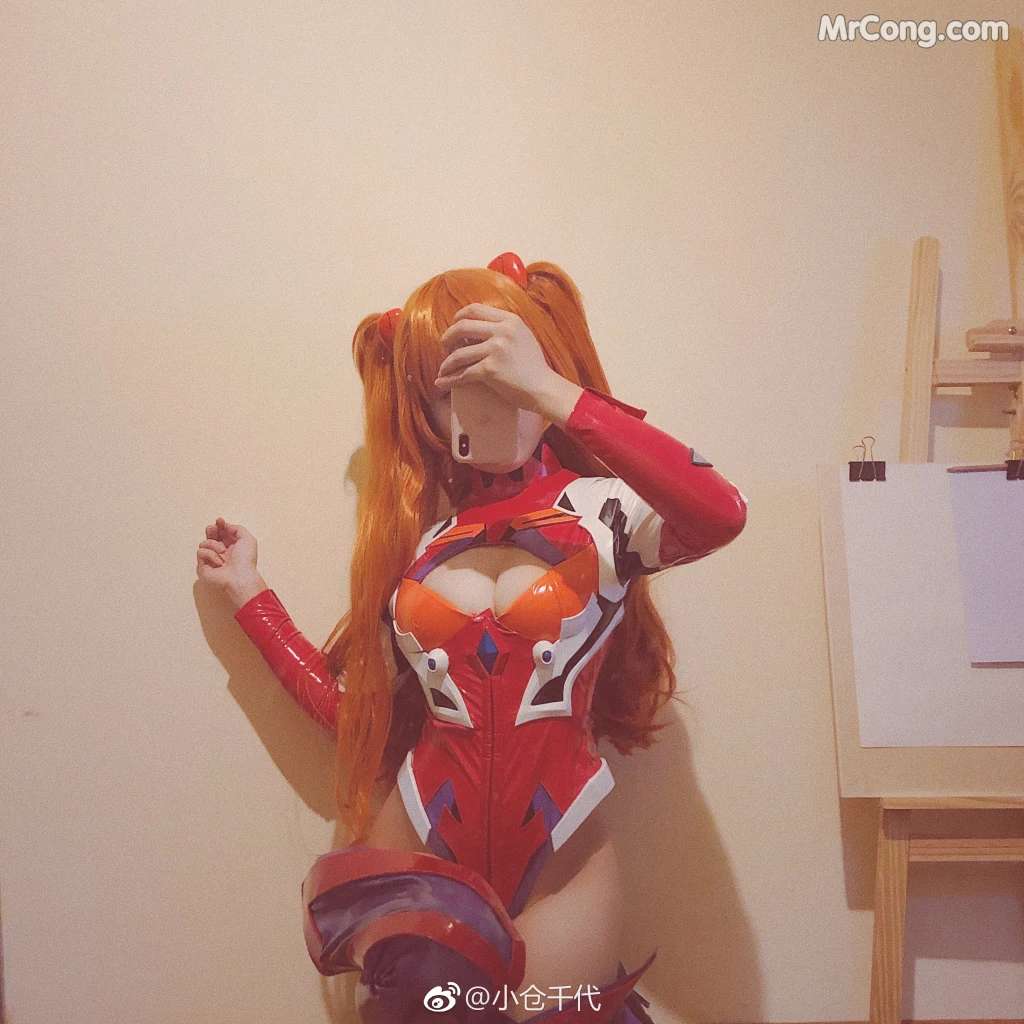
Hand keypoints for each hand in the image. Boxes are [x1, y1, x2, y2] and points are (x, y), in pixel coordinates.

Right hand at [196, 517, 265, 608]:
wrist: (239, 576)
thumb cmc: (245, 560)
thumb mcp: (247, 539)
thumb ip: (237, 528)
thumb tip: (225, 526)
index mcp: (232, 546)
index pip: (222, 532)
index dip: (220, 525)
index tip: (219, 520)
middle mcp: (221, 552)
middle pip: (210, 536)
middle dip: (211, 530)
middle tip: (213, 529)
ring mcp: (211, 559)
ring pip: (204, 543)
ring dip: (214, 545)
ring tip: (222, 552)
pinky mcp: (203, 566)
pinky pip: (201, 552)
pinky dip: (210, 555)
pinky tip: (219, 562)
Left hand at [434, 304, 565, 413]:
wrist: (544, 388)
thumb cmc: (534, 367)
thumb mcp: (523, 337)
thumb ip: (504, 328)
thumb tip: (477, 326)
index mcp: (510, 320)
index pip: (474, 309)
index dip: (458, 318)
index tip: (453, 328)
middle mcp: (503, 331)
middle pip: (462, 327)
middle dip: (447, 338)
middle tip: (444, 348)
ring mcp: (496, 349)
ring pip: (459, 353)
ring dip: (446, 363)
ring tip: (442, 370)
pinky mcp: (491, 369)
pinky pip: (463, 373)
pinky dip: (450, 380)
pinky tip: (442, 384)